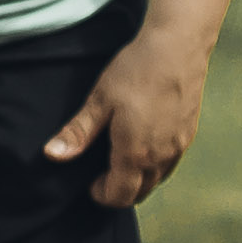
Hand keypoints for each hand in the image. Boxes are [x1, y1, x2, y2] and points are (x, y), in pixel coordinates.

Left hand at [44, 25, 210, 209]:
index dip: (101, 195)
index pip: (119, 196)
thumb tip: (52, 155)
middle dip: (119, 191)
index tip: (90, 184)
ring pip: (157, 179)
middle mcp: (160, 157)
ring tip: (121, 160)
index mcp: (135, 154)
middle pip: (140, 193)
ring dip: (138, 179)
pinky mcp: (189, 134)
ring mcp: (178, 146)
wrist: (177, 46)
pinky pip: (170, 163)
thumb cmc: (136, 70)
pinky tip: (144, 145)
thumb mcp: (100, 100)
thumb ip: (78, 132)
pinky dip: (155, 165)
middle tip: (103, 175)